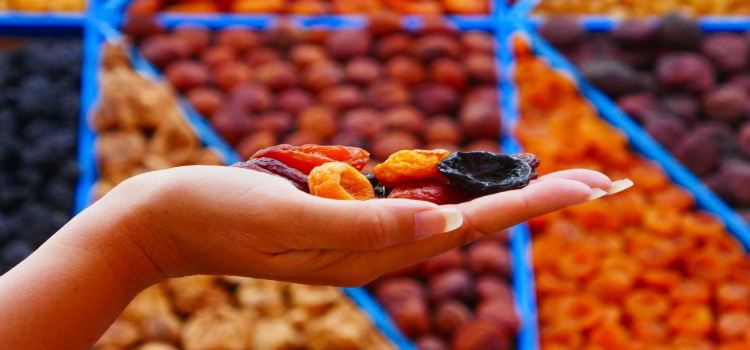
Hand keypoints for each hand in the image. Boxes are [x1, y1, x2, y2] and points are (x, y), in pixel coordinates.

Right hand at [102, 165, 611, 287]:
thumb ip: (372, 226)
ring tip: (556, 185)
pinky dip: (456, 188)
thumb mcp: (295, 220)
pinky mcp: (345, 214)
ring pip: (450, 210)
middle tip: (600, 182)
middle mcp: (380, 246)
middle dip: (539, 198)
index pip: (474, 224)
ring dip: (504, 193)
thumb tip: (446, 225)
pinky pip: (411, 200)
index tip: (592, 187)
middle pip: (477, 219)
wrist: (172, 220)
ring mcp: (364, 231)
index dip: (536, 203)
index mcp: (376, 251)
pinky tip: (480, 189)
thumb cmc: (224, 214)